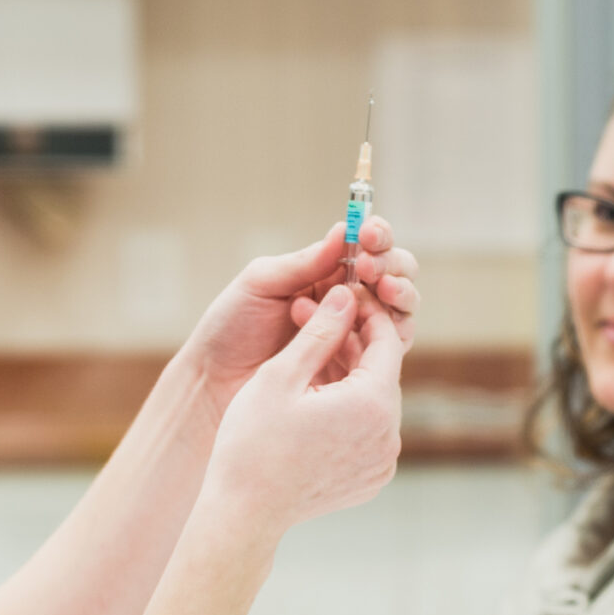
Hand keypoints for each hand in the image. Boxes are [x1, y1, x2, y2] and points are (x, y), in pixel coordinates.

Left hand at [178, 219, 419, 411]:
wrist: (214, 383)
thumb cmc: (230, 330)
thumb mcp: (261, 284)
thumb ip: (304, 262)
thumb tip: (342, 231)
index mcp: (325, 275)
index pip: (368, 249)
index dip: (376, 238)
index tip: (367, 235)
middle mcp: (346, 305)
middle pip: (395, 277)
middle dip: (392, 267)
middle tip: (369, 269)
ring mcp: (355, 339)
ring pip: (399, 313)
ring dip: (395, 298)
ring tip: (370, 293)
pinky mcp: (356, 373)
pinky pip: (387, 352)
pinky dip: (381, 334)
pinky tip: (348, 329)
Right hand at [203, 283, 402, 533]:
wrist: (244, 513)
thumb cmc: (253, 443)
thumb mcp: (281, 376)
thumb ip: (320, 331)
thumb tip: (347, 294)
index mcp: (374, 405)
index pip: (385, 341)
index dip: (363, 312)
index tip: (339, 296)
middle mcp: (391, 435)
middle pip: (381, 372)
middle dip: (352, 343)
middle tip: (315, 320)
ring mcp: (384, 462)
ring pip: (374, 402)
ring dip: (349, 376)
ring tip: (309, 357)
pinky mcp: (372, 479)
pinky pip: (368, 432)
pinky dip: (349, 411)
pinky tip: (315, 399)